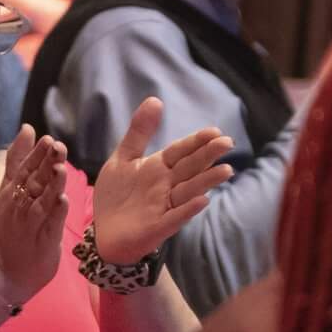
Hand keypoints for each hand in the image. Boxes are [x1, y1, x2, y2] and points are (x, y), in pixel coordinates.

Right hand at [0, 125, 71, 299]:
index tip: (47, 139)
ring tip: (60, 169)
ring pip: (41, 201)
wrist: (4, 271)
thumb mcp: (9, 190)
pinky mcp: (43, 241)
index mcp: (12, 192)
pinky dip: (56, 212)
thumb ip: (18, 160)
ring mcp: (30, 224)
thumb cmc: (12, 228)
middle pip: (33, 181)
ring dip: (50, 185)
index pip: (23, 169)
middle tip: (57, 147)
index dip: (36, 154)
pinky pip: (49, 225)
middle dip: (45, 164)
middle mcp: (19, 206)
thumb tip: (27, 128)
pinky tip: (63, 200)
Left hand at [90, 96, 236, 263]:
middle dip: (208, 156)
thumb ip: (139, 132)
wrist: (104, 231)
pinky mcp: (158, 226)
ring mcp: (165, 206)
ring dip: (207, 181)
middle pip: (191, 168)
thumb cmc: (117, 195)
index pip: (181, 151)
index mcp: (159, 167)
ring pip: (189, 191)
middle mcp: (167, 185)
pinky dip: (188, 209)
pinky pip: (176, 217)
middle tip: (227, 143)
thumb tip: (156, 99)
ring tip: (226, 170)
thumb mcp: (124, 158)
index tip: (215, 131)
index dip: (197, 141)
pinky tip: (202, 201)